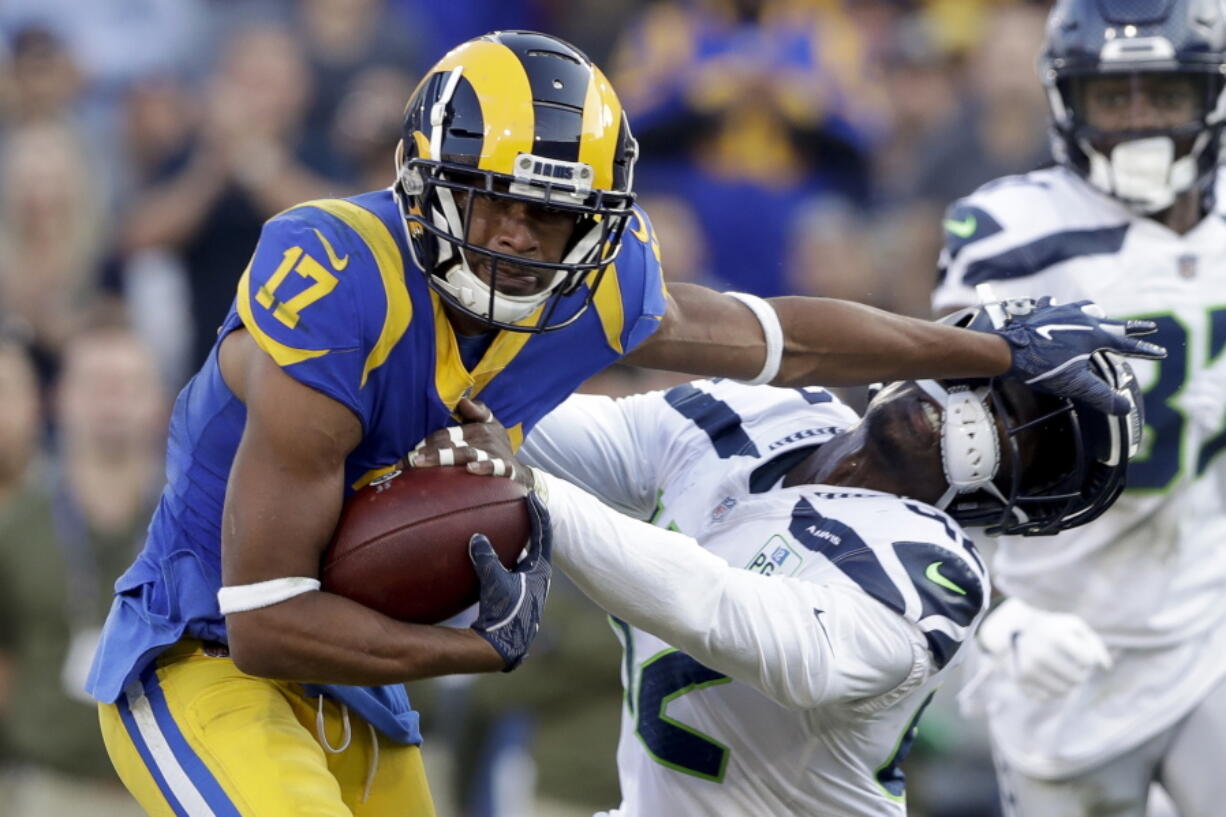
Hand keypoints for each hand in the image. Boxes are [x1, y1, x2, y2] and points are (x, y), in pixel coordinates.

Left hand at [408, 398, 534, 489]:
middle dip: (428, 452)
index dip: (428, 441)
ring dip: (443, 457)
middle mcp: (486, 437)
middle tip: (407, 460)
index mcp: (479, 427)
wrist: (520, 473)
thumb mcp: (490, 426)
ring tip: (422, 463)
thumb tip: (464, 401)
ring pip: (466, 453)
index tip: (410, 452)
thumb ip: (477, 412)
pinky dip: (485, 466)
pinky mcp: (508, 468)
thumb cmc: (496, 447)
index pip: (448, 433)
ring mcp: (497, 453)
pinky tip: (471, 468)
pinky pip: (496, 467)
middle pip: (452, 442)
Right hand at [469, 493, 551, 670]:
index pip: (543, 534)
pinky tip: (494, 555)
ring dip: (521, 541)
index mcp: (540, 570)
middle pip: (539, 543)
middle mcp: (539, 577)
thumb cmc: (505, 613)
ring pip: (528, 556)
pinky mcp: (518, 595)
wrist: (505, 645)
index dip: (538, 513)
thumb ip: (486, 558)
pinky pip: (514, 567)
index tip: (532, 496)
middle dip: (533, 524)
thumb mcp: (494, 582)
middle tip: (525, 506)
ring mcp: (530, 587)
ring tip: (511, 525)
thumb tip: (477, 538)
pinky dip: (508, 556)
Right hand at [978, 598, 1112, 699]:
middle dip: (1081, 675)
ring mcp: (1027, 668)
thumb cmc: (1053, 629)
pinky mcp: (1019, 680)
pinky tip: (1050, 679)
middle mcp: (1038, 652)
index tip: (1082, 655)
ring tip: (1065, 674)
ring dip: (1069, 685)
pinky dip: (1051, 691)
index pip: (1087, 660)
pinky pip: (1045, 698)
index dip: (1089, 660)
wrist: (1015, 629)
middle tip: (1077, 668)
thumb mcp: (1074, 626)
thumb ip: (1095, 644)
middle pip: (1077, 679)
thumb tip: (1105, 667)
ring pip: (1062, 692)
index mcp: (1054, 635)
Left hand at [988, 297, 1163, 413]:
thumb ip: (1102, 396)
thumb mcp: (1076, 385)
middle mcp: (1081, 319)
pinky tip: (1057, 306)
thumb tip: (1125, 408)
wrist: (1008, 351)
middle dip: (1131, 328)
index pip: (1126, 345)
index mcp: (1094, 336)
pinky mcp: (1043, 311)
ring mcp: (1062, 312)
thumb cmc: (1043, 368)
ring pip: (1086, 309)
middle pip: (1111, 323)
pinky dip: (1062, 308)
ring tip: (1101, 315)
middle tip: (1147, 327)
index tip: (1160, 352)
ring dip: (1097, 313)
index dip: (1144, 350)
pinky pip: (1057, 306)